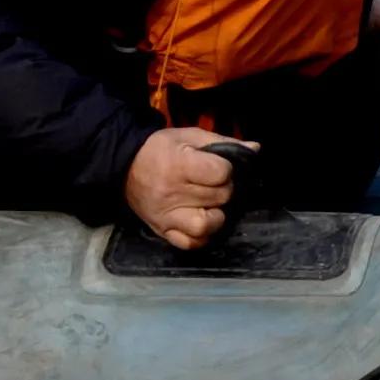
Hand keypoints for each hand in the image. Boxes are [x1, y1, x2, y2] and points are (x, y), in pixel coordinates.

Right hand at [125, 127, 241, 249]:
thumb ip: (222, 142)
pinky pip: (190, 243)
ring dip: (216, 215)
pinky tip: (201, 221)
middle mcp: (171, 193)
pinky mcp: (162, 230)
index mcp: (178, 165)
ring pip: (206, 225)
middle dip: (223, 189)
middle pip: (219, 197)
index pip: (220, 173)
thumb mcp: (189, 136)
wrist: (125, 165)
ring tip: (210, 204)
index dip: (226, 169)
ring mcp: (166, 216)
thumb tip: (254, 149)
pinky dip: (201, 236)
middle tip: (213, 184)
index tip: (218, 166)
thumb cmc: (160, 149)